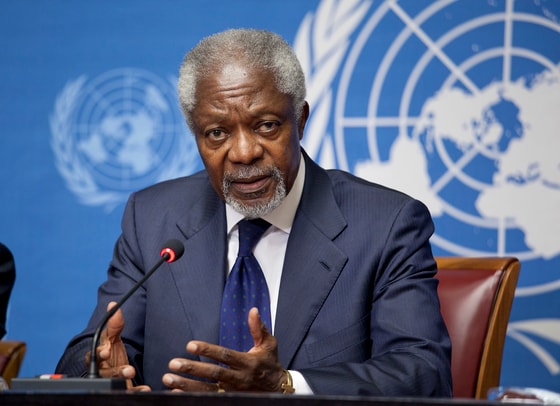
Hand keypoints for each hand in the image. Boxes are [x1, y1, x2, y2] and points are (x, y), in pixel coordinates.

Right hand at [94, 301, 150, 390]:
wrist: (118, 375)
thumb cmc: (112, 355)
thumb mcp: (113, 339)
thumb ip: (114, 325)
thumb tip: (113, 304)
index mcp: (99, 357)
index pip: (95, 355)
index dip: (99, 353)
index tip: (106, 351)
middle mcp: (103, 371)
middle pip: (104, 373)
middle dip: (115, 371)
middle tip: (128, 369)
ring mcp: (111, 382)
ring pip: (113, 384)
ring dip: (123, 380)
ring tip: (134, 374)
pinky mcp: (121, 390)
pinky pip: (127, 392)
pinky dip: (136, 391)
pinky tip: (145, 389)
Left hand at [162, 307, 286, 392]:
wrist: (278, 389)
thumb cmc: (270, 363)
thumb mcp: (268, 344)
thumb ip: (258, 328)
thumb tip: (253, 310)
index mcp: (247, 362)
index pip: (225, 356)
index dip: (207, 351)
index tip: (190, 345)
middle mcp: (238, 378)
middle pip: (212, 374)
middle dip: (192, 369)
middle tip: (173, 364)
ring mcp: (232, 391)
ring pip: (207, 389)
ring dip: (186, 385)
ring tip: (169, 379)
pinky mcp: (228, 399)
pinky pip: (208, 399)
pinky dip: (192, 396)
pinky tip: (177, 392)